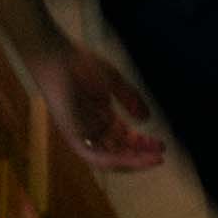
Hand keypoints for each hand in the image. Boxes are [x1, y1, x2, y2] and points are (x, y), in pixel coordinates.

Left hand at [28, 40, 165, 172]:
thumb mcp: (113, 80)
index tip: (161, 144)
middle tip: (160, 155)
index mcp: (100, 117)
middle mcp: (92, 129)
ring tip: (152, 159)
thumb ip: (129, 98)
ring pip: (110, 158)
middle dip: (140, 154)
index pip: (124, 138)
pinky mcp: (72, 137)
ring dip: (132, 161)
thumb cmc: (80, 64)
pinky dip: (113, 160)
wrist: (56, 56)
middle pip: (120, 150)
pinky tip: (130, 158)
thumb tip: (146, 118)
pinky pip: (94, 155)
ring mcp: (82, 134)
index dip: (143, 143)